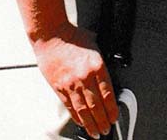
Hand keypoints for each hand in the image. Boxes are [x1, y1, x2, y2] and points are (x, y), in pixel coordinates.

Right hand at [33, 23, 118, 138]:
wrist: (51, 36)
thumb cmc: (73, 36)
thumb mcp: (94, 43)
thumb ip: (101, 58)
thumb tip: (108, 66)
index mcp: (97, 65)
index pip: (108, 93)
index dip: (112, 108)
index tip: (115, 116)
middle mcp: (85, 77)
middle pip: (96, 105)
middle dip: (103, 120)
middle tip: (106, 129)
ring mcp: (71, 84)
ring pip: (83, 110)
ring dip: (91, 124)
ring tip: (95, 132)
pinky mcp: (59, 87)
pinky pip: (70, 106)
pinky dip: (77, 117)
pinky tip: (81, 123)